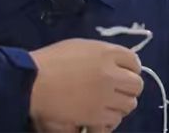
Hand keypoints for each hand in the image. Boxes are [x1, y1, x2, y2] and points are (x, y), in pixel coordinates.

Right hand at [28, 39, 143, 131]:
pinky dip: (108, 119)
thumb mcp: (79, 47)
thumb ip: (101, 55)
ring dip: (119, 104)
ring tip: (105, 104)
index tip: (122, 73)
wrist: (32, 83)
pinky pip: (114, 120)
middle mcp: (111, 75)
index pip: (134, 62)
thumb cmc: (51, 61)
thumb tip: (115, 65)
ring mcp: (106, 98)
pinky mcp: (97, 117)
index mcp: (106, 54)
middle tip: (116, 90)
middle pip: (136, 85)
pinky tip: (97, 116)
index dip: (130, 69)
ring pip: (128, 105)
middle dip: (128, 88)